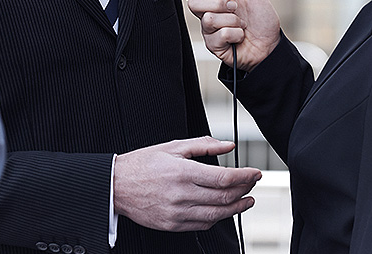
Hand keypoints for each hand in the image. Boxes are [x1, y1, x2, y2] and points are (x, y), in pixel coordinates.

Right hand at [113, 137, 261, 231]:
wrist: (117, 186)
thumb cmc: (142, 164)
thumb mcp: (173, 147)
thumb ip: (203, 145)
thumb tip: (228, 146)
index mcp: (183, 172)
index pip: (224, 178)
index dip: (245, 176)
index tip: (255, 173)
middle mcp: (182, 194)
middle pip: (224, 197)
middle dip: (244, 190)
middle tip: (252, 184)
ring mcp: (178, 212)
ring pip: (217, 214)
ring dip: (237, 207)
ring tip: (246, 200)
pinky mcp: (173, 225)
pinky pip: (202, 225)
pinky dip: (218, 218)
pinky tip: (224, 210)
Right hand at [182, 0, 280, 70]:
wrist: (271, 45)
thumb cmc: (261, 20)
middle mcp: (209, 14)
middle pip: (193, 3)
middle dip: (217, 3)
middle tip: (233, 7)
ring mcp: (210, 31)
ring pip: (208, 19)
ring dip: (231, 20)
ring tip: (241, 23)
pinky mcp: (215, 46)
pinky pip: (220, 35)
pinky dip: (236, 34)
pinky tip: (240, 36)